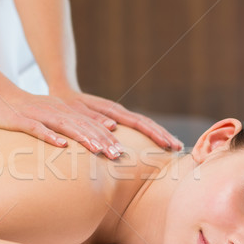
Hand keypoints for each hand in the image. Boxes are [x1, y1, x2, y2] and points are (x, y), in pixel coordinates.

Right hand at [0, 87, 126, 158]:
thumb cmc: (26, 111)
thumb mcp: (51, 117)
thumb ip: (68, 127)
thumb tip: (87, 143)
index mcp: (64, 111)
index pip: (90, 124)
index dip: (106, 136)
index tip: (121, 151)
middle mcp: (56, 111)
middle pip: (83, 126)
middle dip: (101, 140)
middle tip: (116, 155)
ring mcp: (40, 115)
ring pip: (66, 126)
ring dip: (83, 138)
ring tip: (98, 150)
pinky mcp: (22, 120)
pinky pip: (38, 129)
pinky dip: (50, 136)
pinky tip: (61, 145)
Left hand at [54, 89, 183, 150]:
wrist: (64, 94)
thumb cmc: (69, 106)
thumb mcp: (78, 111)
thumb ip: (93, 118)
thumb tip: (112, 126)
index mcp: (112, 110)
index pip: (139, 122)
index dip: (154, 133)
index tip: (167, 144)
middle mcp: (119, 113)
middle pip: (147, 123)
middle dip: (163, 135)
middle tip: (179, 148)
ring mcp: (119, 116)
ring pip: (144, 124)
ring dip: (159, 135)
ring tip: (174, 147)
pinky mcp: (117, 120)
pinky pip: (137, 127)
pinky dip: (149, 134)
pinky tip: (157, 144)